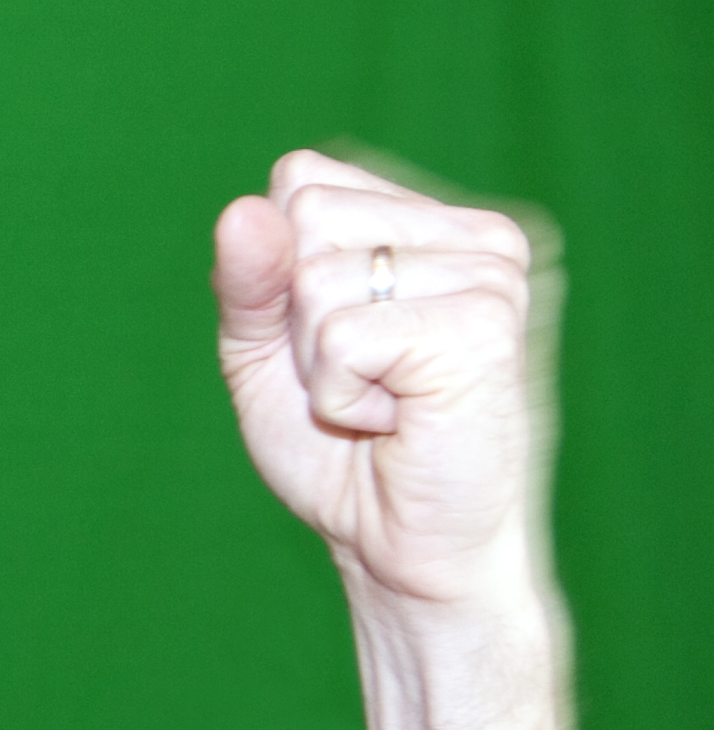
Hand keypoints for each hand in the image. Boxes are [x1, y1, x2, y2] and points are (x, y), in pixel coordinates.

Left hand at [213, 149, 541, 608]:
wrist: (397, 549)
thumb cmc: (338, 454)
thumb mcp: (266, 357)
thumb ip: (247, 283)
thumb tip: (241, 211)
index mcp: (428, 221)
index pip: (301, 180)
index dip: (275, 274)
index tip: (324, 342)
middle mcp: (472, 232)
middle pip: (305, 218)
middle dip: (295, 320)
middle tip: (357, 382)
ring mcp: (488, 272)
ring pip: (317, 279)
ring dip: (320, 367)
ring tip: (381, 405)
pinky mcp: (483, 325)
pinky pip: (343, 338)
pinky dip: (342, 396)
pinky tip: (396, 420)